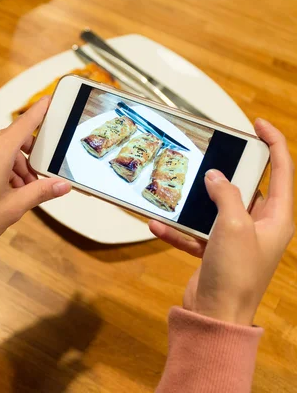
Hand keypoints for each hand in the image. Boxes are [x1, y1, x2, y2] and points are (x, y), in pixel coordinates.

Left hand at [0, 97, 70, 258]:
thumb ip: (40, 192)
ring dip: (17, 166)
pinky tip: (6, 191)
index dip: (41, 111)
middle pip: (16, 139)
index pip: (25, 123)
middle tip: (39, 180)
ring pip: (4, 149)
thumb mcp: (13, 208)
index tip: (52, 100)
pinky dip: (3, 168)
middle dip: (31, 158)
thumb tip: (61, 185)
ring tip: (21, 192)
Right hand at [149, 119, 293, 325]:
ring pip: (216, 209)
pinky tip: (158, 225)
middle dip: (226, 171)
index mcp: (276, 218)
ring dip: (195, 202)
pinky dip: (178, 230)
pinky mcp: (214, 252)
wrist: (216, 315)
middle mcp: (260, 226)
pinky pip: (195, 233)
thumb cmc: (235, 273)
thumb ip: (225, 195)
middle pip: (246, 188)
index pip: (282, 170)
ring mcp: (236, 239)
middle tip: (211, 153)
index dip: (273, 143)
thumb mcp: (234, 226)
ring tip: (178, 187)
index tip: (256, 124)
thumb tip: (214, 177)